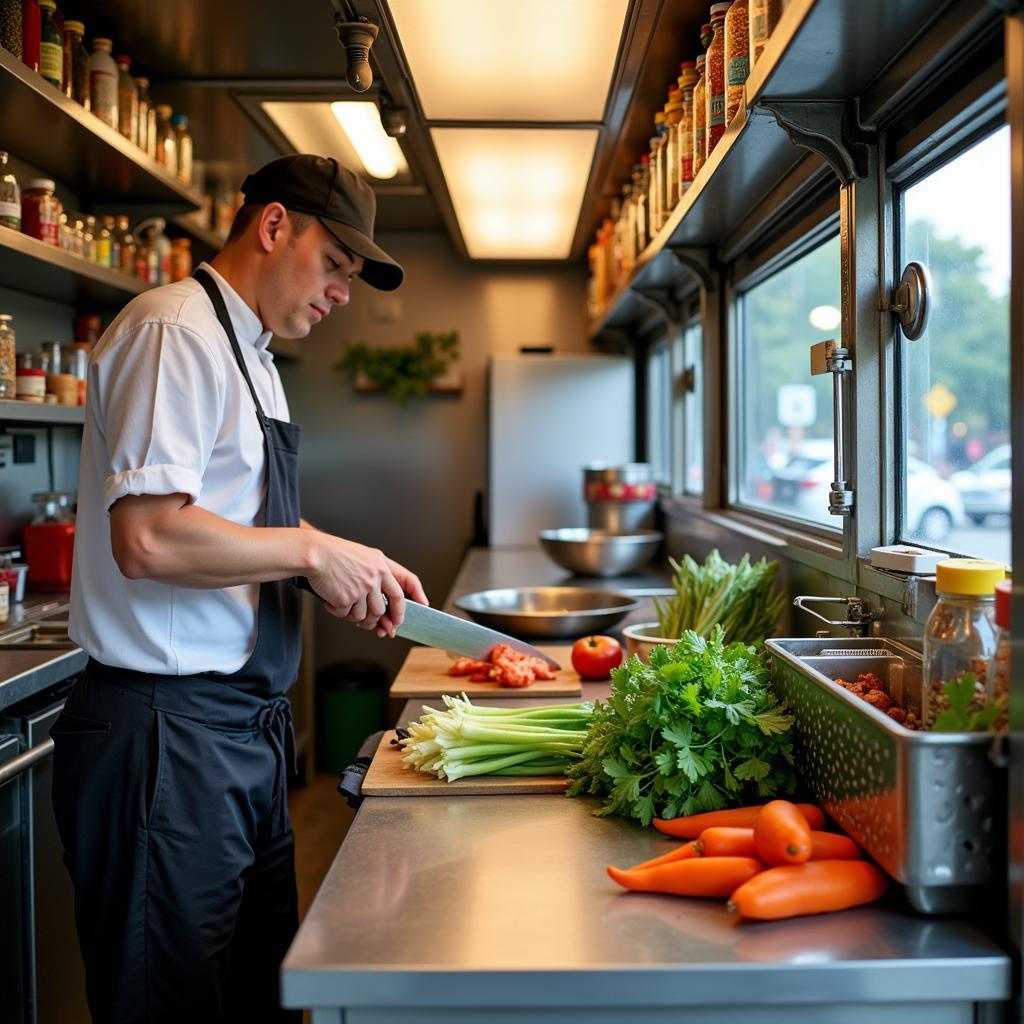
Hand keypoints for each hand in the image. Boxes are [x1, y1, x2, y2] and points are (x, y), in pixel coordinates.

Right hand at [307, 535, 426, 636]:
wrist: (314, 554)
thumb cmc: (336, 555)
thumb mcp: (365, 557)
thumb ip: (377, 577)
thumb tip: (383, 606)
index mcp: (382, 564)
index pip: (405, 584)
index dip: (412, 599)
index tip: (416, 610)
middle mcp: (375, 576)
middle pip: (384, 608)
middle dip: (380, 621)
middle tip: (376, 627)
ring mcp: (361, 588)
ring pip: (365, 616)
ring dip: (355, 617)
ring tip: (345, 606)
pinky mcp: (346, 598)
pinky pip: (346, 615)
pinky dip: (338, 612)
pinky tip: (332, 601)